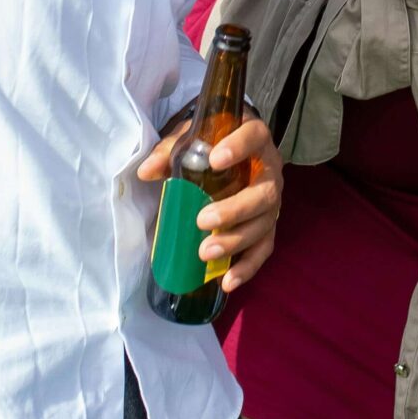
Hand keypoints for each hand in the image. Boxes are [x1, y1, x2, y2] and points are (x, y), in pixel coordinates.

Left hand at [139, 115, 282, 293]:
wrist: (232, 152)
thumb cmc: (211, 144)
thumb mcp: (190, 138)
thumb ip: (169, 151)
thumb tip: (146, 172)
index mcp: (255, 139)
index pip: (255, 136)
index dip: (239, 147)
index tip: (215, 161)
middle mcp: (270, 171)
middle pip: (264, 192)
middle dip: (234, 210)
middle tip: (203, 220)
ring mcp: (272, 202)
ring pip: (263, 224)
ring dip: (236, 241)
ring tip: (205, 253)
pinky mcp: (267, 226)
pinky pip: (263, 249)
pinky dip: (247, 267)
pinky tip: (226, 282)